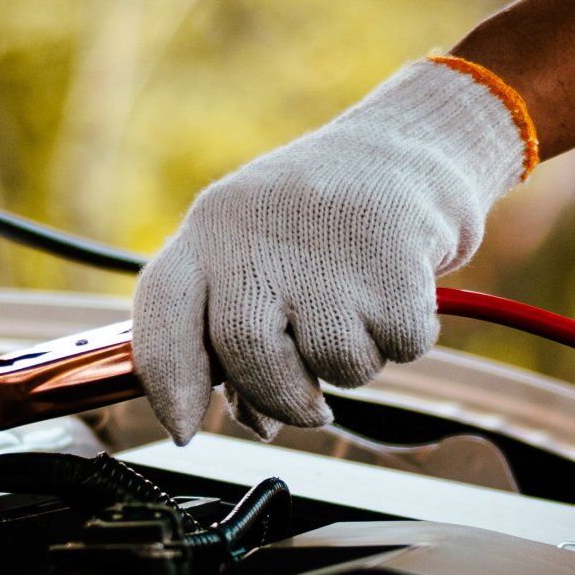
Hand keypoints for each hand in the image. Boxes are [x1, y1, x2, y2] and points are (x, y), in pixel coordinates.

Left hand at [132, 58, 534, 440]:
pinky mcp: (395, 262)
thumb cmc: (325, 217)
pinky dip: (405, 340)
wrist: (411, 144)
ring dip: (354, 364)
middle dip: (280, 398)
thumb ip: (240, 335)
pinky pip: (397, 348)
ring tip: (361, 310)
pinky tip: (399, 293)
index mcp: (211, 228)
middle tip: (309, 409)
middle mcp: (258, 234)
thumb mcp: (264, 255)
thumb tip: (255, 421)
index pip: (163, 313)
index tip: (185, 431)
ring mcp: (326, 247)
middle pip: (246, 353)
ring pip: (333, 364)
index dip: (168, 383)